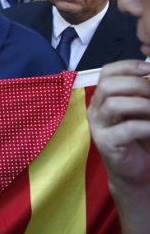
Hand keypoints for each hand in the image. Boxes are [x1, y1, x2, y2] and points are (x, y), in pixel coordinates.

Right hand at [86, 60, 149, 233]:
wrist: (135, 172)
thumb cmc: (140, 138)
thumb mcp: (142, 110)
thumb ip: (142, 94)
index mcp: (102, 97)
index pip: (107, 72)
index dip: (128, 66)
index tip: (149, 68)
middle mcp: (95, 109)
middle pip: (108, 85)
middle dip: (137, 84)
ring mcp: (98, 126)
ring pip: (114, 104)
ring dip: (142, 104)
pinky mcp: (106, 143)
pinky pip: (127, 128)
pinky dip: (147, 126)